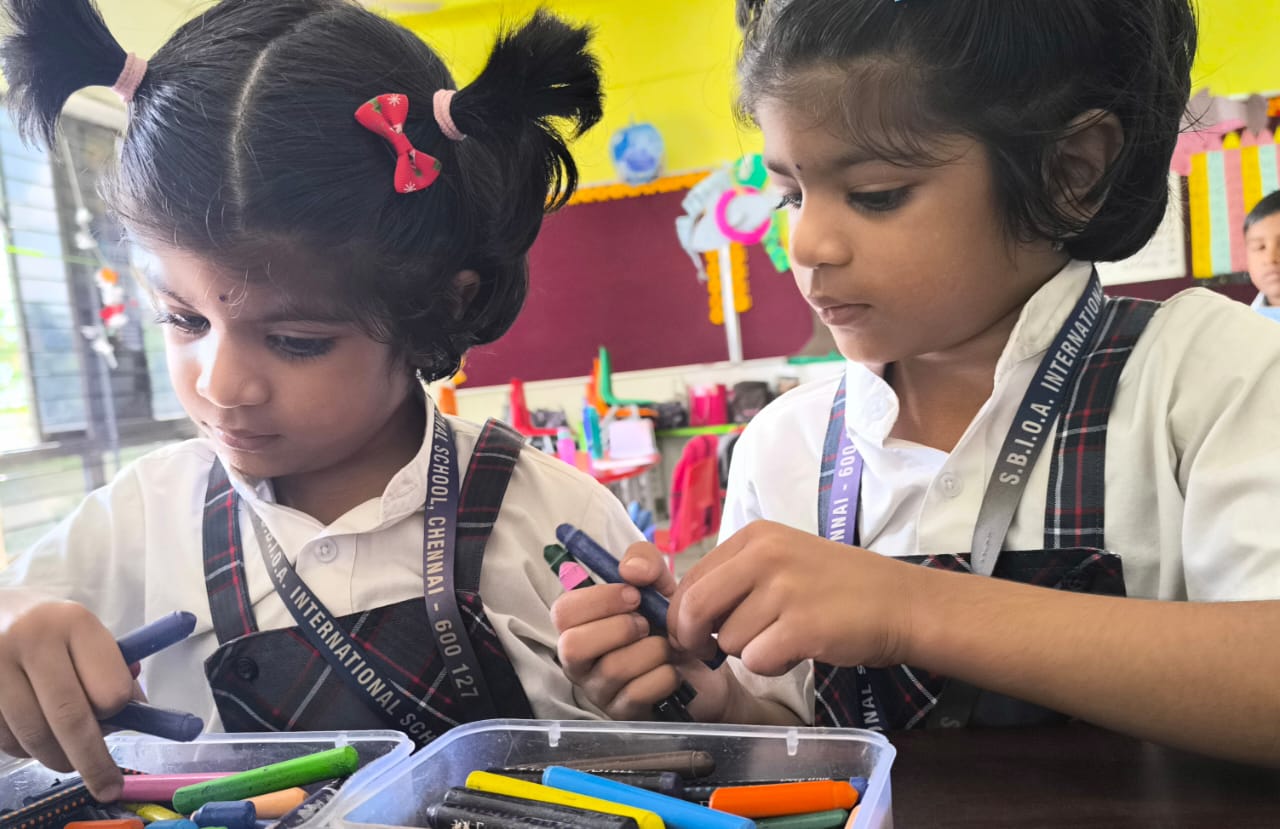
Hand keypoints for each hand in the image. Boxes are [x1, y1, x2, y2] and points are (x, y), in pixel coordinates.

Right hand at [0, 599, 137, 800]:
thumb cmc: (49, 627)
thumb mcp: (85, 634)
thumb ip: (111, 668)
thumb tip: (138, 711)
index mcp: (75, 623)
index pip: (108, 688)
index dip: (117, 711)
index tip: (120, 719)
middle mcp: (33, 640)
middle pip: (70, 718)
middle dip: (93, 761)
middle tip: (109, 786)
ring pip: (33, 735)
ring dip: (56, 758)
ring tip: (67, 758)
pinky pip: (3, 739)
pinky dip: (24, 750)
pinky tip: (34, 737)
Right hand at [551, 541, 731, 720]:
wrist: (704, 666)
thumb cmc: (668, 623)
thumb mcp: (658, 585)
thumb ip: (644, 563)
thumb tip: (631, 569)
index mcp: (579, 624)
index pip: (562, 612)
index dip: (599, 600)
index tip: (634, 595)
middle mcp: (579, 660)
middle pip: (573, 646)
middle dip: (619, 628)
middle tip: (647, 624)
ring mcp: (598, 691)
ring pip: (612, 669)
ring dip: (650, 651)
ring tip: (666, 647)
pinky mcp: (622, 715)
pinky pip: (637, 694)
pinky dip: (664, 677)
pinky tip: (673, 672)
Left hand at [669, 521, 917, 675]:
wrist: (900, 602)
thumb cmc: (838, 586)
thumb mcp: (782, 559)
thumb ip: (736, 577)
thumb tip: (687, 612)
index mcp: (755, 536)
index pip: (691, 578)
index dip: (682, 614)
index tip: (692, 633)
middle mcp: (765, 555)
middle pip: (695, 607)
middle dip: (692, 638)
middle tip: (706, 652)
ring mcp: (784, 590)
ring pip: (728, 640)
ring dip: (747, 652)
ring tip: (781, 639)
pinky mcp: (802, 627)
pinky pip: (756, 661)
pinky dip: (770, 666)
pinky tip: (795, 652)